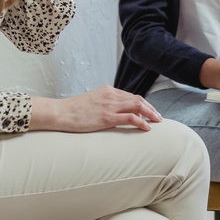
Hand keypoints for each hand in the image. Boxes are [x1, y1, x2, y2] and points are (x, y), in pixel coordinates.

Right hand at [30, 86, 162, 132]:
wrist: (60, 113)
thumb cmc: (73, 111)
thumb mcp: (91, 102)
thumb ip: (105, 104)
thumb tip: (116, 114)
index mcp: (108, 90)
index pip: (131, 95)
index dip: (143, 104)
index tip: (150, 112)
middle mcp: (111, 95)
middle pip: (138, 99)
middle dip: (151, 108)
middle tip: (159, 118)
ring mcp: (109, 106)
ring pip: (138, 106)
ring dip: (150, 114)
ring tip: (157, 122)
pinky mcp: (106, 117)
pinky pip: (130, 118)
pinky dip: (141, 122)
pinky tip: (146, 128)